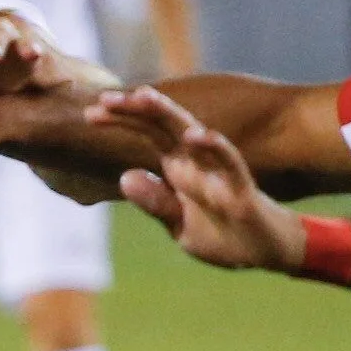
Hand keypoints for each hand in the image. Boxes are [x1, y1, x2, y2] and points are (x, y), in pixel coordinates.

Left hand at [88, 88, 305, 273]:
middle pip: (163, 126)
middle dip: (135, 110)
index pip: (147, 134)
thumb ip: (156, 202)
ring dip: (169, 115)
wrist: (261, 252)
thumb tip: (125, 176)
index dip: (121, 120)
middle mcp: (196, 161)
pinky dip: (213, 147)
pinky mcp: (240, 187)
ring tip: (144, 97)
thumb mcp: (178, 224)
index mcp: (178, 167)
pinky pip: (228, 162)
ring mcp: (217, 171)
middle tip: (105, 98)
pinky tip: (196, 135)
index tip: (90, 114)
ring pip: (193, 133)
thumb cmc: (219, 234)